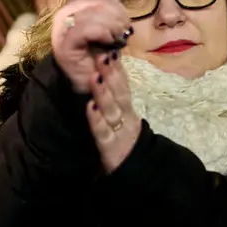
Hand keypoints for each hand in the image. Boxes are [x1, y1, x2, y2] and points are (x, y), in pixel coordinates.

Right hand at [51, 0, 130, 93]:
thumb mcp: (108, 26)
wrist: (89, 83)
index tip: (121, 16)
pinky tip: (110, 42)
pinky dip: (104, 33)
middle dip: (117, 13)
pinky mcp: (66, 43)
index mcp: (75, 5)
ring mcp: (62, 27)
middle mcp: (65, 12)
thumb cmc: (99, 54)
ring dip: (113, 25)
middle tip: (124, 30)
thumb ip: (109, 9)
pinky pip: (88, 28)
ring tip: (119, 38)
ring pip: (93, 11)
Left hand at [84, 51, 140, 172]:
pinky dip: (96, 120)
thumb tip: (109, 77)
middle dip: (111, 74)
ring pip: (111, 110)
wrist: (137, 177)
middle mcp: (125, 119)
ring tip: (95, 76)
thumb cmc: (126, 147)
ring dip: (103, 93)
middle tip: (103, 54)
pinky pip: (102, 133)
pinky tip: (89, 108)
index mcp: (128, 111)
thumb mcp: (124, 122)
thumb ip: (118, 102)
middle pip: (119, 94)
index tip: (111, 50)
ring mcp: (119, 133)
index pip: (124, 87)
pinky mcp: (110, 149)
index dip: (118, 69)